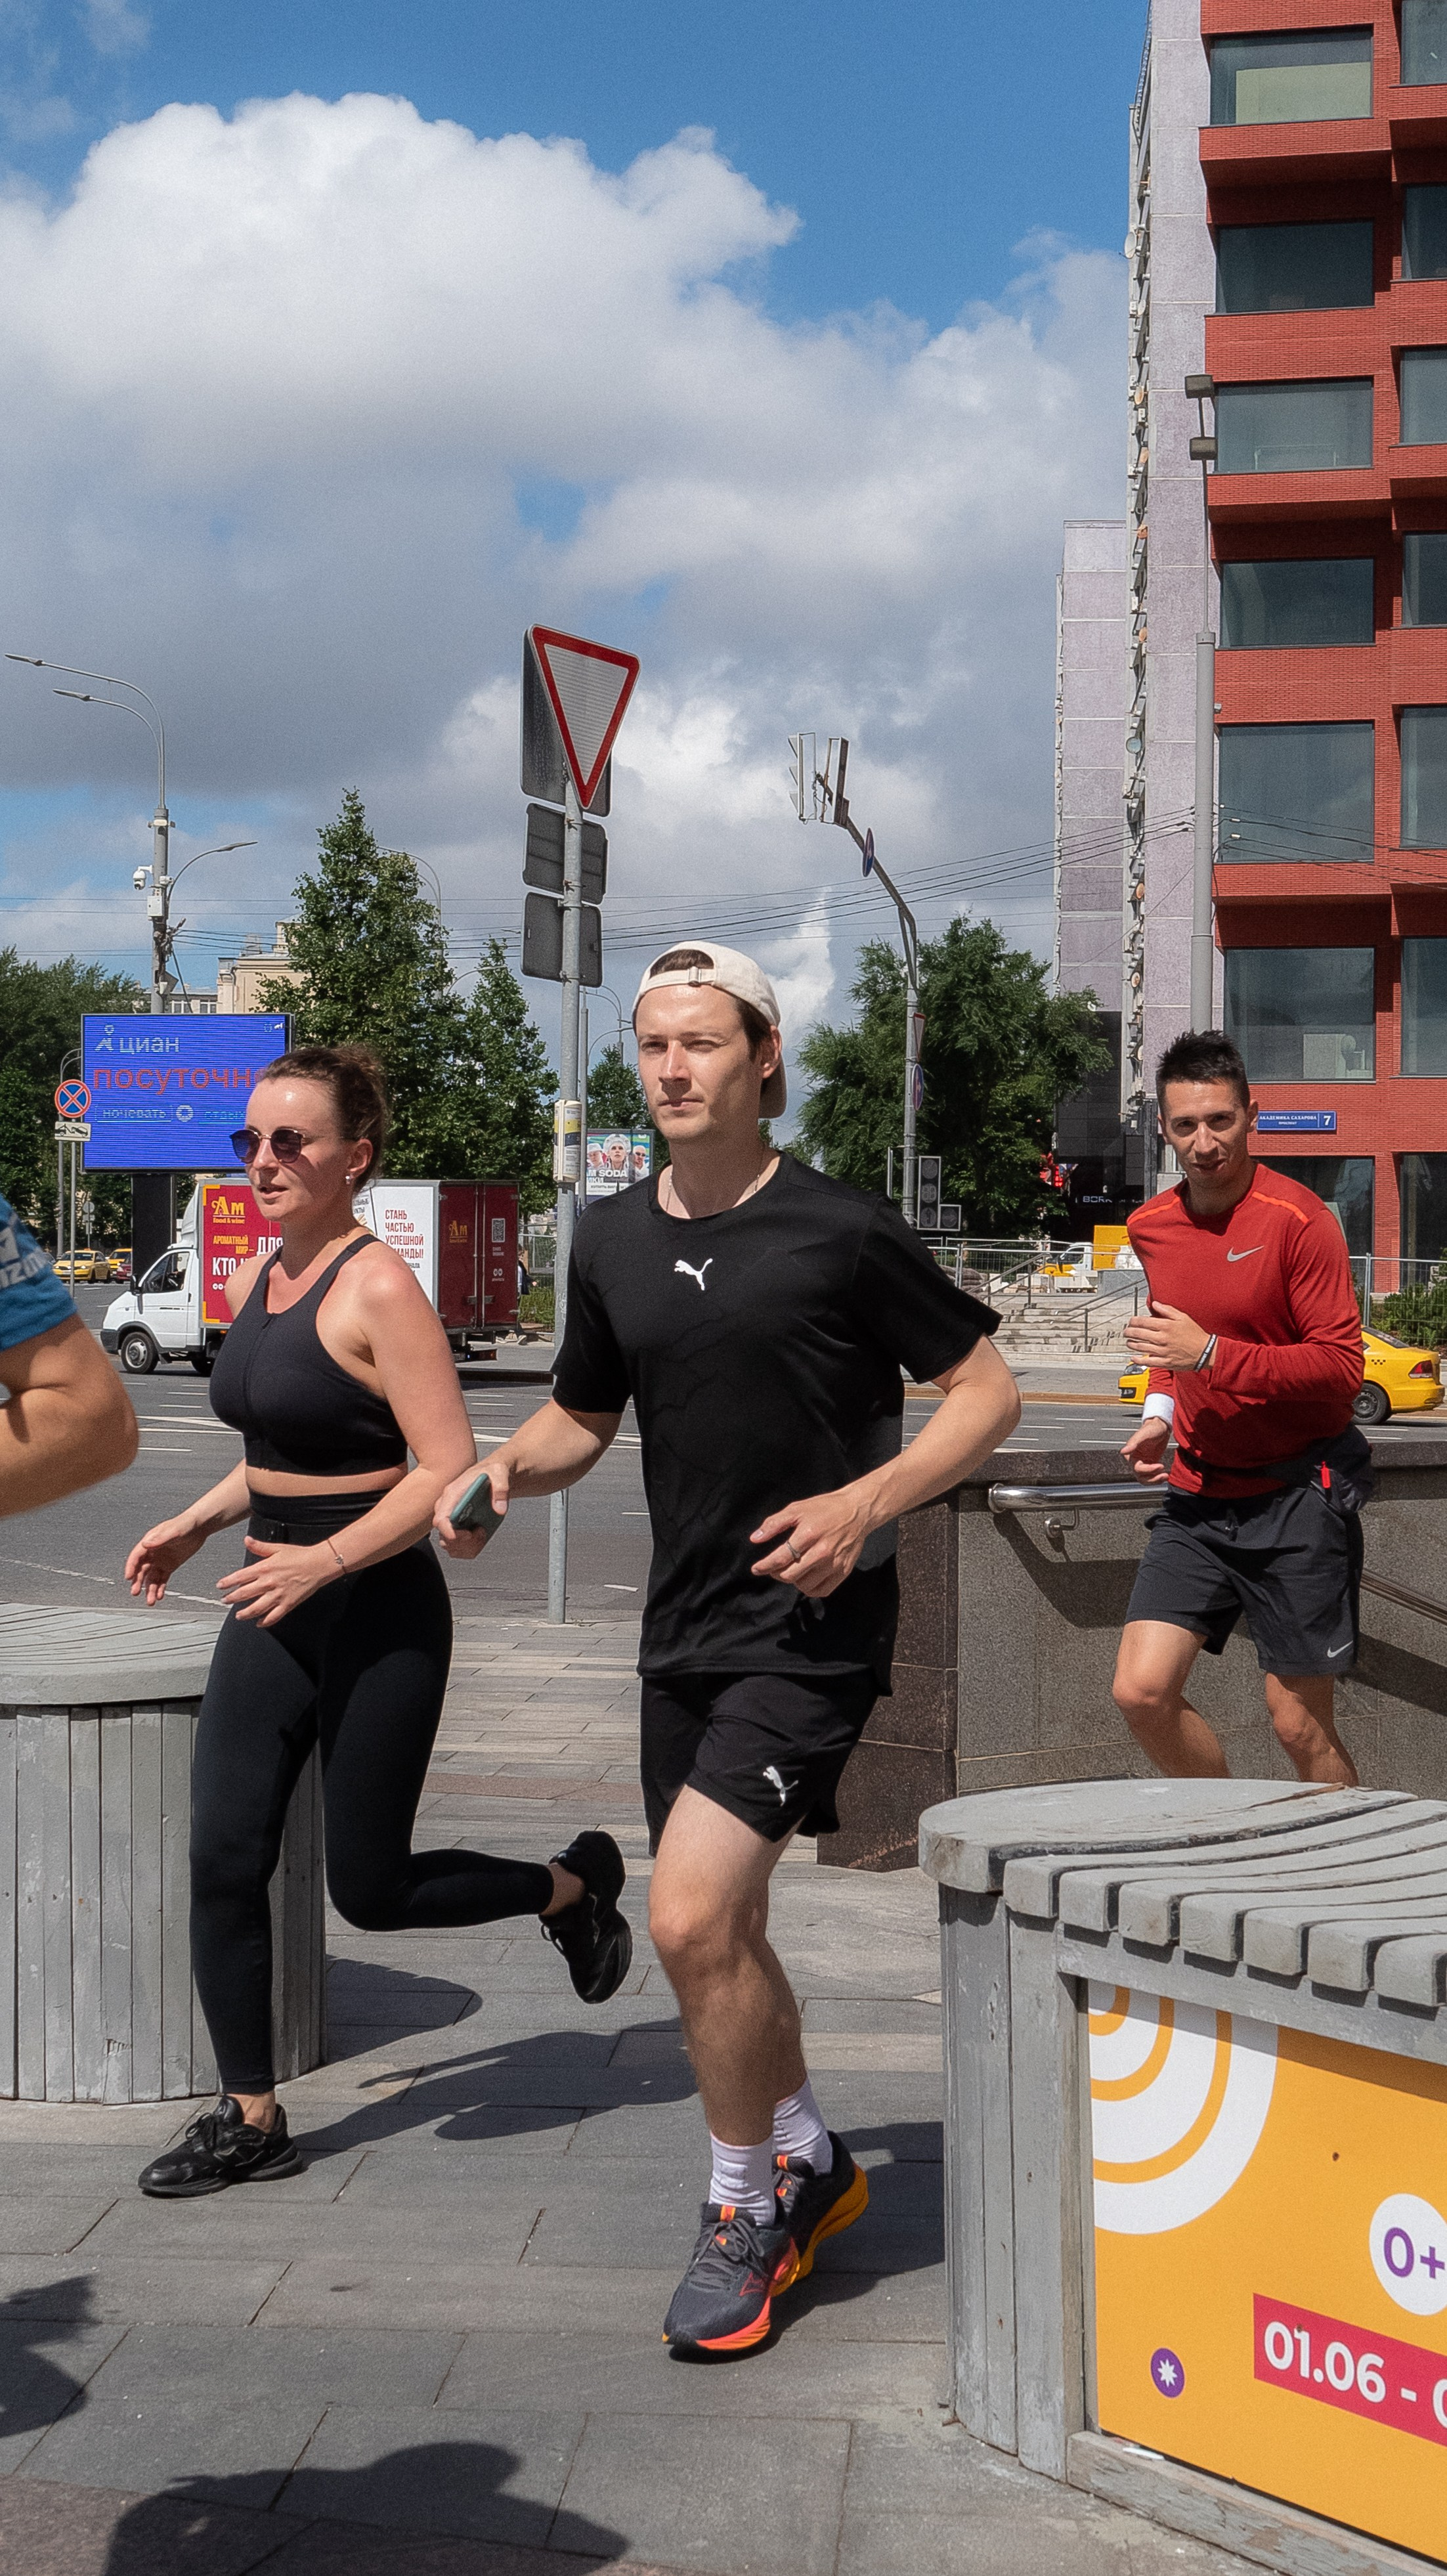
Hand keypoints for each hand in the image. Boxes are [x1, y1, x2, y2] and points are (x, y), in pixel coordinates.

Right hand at [125, 1517, 207, 1605]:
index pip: (136, 1556)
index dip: (131, 1567)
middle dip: (137, 1582)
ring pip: (151, 1578)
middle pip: (141, 1570)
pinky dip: (160, 1588)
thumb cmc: (185, 1524)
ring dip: (149, 1589)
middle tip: (135, 1593)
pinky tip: (159, 1596)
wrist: (199, 1527)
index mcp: (150, 1542)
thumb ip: (160, 1538)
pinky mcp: (170, 1566)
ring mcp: (160, 1560)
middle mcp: (153, 1553)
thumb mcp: (173, 1531)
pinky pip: (162, 1579)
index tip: (128, 1578)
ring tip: (150, 1601)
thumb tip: (145, 1544)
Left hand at [216, 1538, 335, 1627]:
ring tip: (239, 1615)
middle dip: (231, 1599)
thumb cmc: (300, 1556)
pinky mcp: (287, 1604)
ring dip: (244, 1613)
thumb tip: (247, 1540)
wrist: (318, 1564)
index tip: (221, 1586)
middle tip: (225, 1601)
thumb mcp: (277, 1548)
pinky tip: (259, 1623)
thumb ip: (259, 1546)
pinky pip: (273, 1617)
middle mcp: (268, 1583)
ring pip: (255, 1609)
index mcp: (264, 1568)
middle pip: (243, 1594)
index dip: (227, 1582)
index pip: (239, 1577)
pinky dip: (264, 1622)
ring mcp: (277, 1595)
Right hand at [434, 1454, 509, 1558]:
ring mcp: (452, 1520)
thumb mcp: (499, 1472)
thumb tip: (499, 1509)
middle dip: (465, 1542)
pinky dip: (470, 1549)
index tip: (468, 1534)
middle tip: (481, 1531)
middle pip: (445, 1538)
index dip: (449, 1532)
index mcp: (451, 1495)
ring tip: (482, 1532)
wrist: (494, 1476)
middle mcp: (447, 1509)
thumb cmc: (492, 1472)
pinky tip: (481, 1537)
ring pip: (450, 1546)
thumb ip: (501, 1487)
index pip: (440, 1519)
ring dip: (468, 1547)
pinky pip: (458, 1548)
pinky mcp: (459, 1527)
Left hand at [750, 1487, 871, 1597]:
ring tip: (793, 1569)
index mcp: (809, 1533)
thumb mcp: (797, 1509)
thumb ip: (774, 1524)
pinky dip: (810, 1588)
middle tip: (774, 1567)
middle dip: (776, 1573)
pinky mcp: (844, 1571)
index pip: (781, 1558)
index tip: (756, 1569)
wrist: (857, 1511)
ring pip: (804, 1585)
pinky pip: (821, 1591)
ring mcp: (834, 1563)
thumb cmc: (824, 1508)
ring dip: (793, 1580)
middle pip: (790, 1575)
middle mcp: (823, 1551)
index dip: (764, 1566)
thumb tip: (755, 1539)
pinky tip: (806, 1577)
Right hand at [1121, 1419, 1171, 1484]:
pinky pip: (1152, 1476)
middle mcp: (1135, 1460)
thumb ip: (1133, 1443)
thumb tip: (1123, 1451)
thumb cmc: (1151, 1428)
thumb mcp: (1143, 1434)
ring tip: (1165, 1476)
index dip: (1149, 1470)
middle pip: (1141, 1477)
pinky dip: (1158, 1477)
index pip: (1137, 1469)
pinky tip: (1165, 1475)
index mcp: (1131, 1454)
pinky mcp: (1150, 1464)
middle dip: (1152, 1478)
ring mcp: (1143, 1463)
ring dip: (1155, 1480)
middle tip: (1164, 1474)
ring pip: (1146, 1479)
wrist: (1160, 1426)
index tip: (1160, 1465)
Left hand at [1125, 1302, 1212, 1371]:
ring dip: (1131, 1344)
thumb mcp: (1183, 1317)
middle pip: (1139, 1334)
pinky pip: (1148, 1361)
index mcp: (1166, 1326)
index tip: (1130, 1321)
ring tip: (1128, 1342)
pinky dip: (1138, 1360)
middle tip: (1126, 1331)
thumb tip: (1155, 1304)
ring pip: (1141, 1347)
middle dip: (1129, 1332)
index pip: (1143, 1322)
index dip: (1133, 1321)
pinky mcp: (1165, 1362)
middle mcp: (1162, 1338)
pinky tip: (1133, 1358)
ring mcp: (1163, 1351)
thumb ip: (1167, 1310)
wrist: (1205, 1351)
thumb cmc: (1195, 1335)